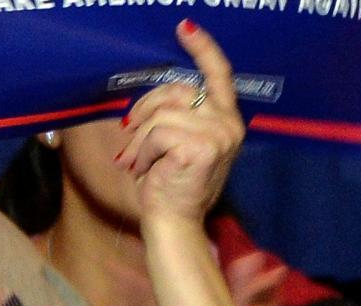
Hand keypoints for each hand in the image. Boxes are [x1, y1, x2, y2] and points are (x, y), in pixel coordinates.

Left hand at [114, 22, 243, 227]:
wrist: (175, 224)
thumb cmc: (173, 185)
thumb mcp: (181, 143)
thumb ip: (180, 115)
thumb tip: (154, 97)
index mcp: (226, 119)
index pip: (219, 74)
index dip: (202, 48)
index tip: (184, 27)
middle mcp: (229, 124)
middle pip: (176, 91)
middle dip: (146, 111)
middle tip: (131, 140)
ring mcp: (218, 135)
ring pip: (162, 114)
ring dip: (140, 139)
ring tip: (138, 162)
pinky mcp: (201, 147)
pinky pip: (157, 133)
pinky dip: (143, 151)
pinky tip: (147, 170)